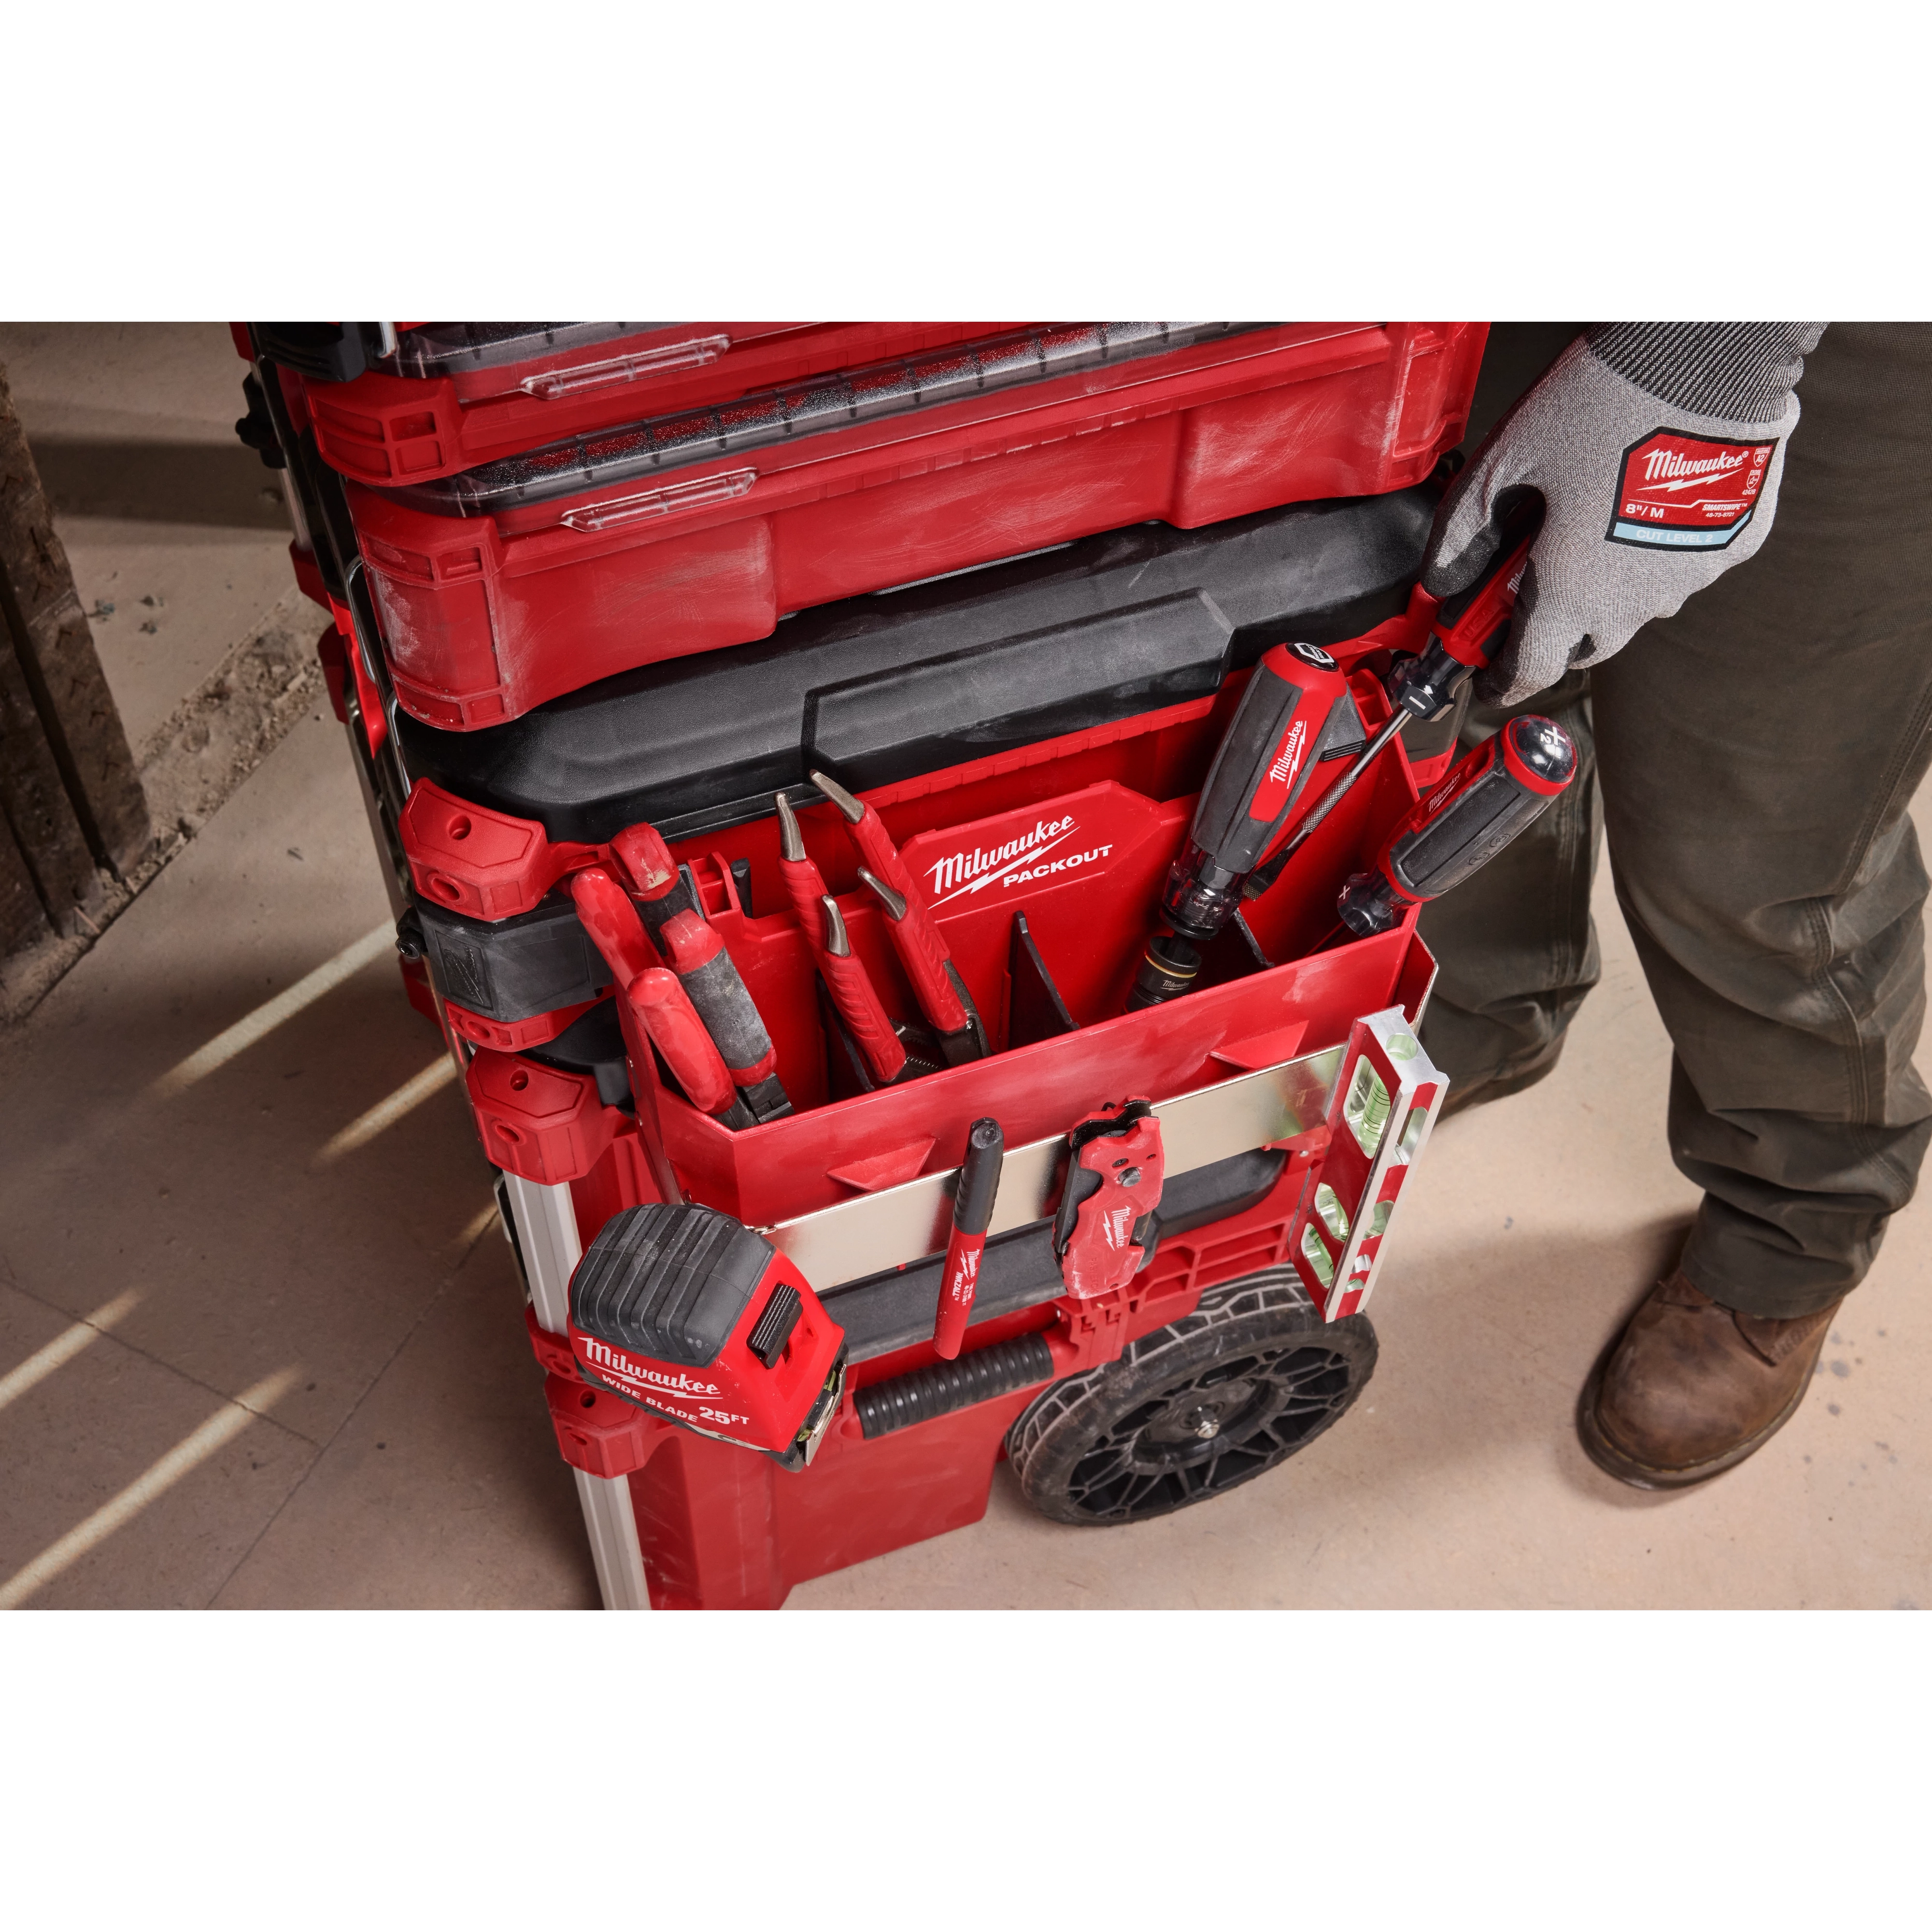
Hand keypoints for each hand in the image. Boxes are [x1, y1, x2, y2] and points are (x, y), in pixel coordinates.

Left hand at [1425, 334, 1798, 705]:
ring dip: (1606, 588)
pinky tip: (1642, 504)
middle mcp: (1636, 601)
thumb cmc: (1603, 404)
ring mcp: (1691, 577)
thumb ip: (1459, 533)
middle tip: (1529, 587)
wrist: (1706, 356)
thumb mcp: (1502, 463)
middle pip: (1584, 645)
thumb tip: (1440, 579)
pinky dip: (1657, 551)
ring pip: (1636, 607)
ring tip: (1588, 529)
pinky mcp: (1735, 545)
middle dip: (1552, 629)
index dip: (1499, 681)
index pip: (1529, 671)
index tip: (1486, 677)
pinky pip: (1684, 567)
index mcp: (1573, 592)